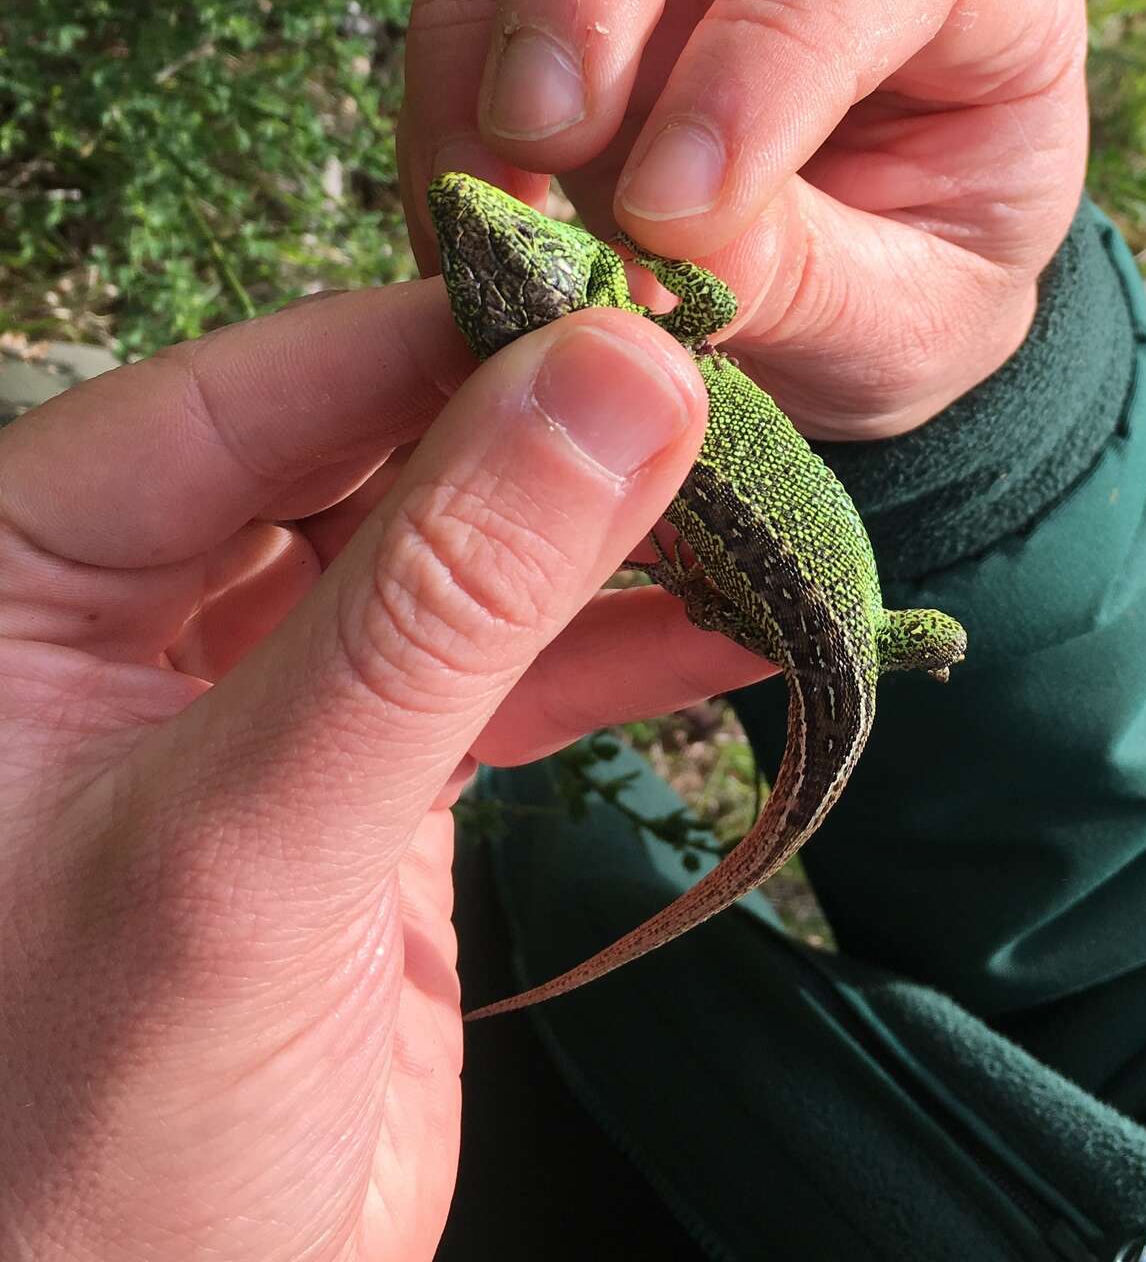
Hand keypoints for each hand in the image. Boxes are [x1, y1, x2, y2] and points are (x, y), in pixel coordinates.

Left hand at [0, 288, 770, 1260]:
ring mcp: (258, 694)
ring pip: (452, 557)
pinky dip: (617, 656)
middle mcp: (135, 605)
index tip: (631, 304)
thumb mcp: (255, 846)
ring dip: (611, 544)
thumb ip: (435, 605)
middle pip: (373, 453)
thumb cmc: (78, 1141)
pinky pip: (497, 676)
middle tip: (728, 402)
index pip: (258, 391)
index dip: (449, 337)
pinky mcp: (358, 786)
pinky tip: (741, 629)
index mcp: (26, 569)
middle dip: (553, 437)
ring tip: (772, 512)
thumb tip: (615, 377)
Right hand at [398, 0, 1088, 439]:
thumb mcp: (902, 330)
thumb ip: (805, 282)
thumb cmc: (911, 301)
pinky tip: (467, 198)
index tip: (669, 215)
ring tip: (490, 200)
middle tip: (539, 132)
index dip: (768, 50)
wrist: (856, 320)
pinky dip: (444, 65)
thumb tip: (655, 231)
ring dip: (486, 13)